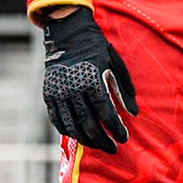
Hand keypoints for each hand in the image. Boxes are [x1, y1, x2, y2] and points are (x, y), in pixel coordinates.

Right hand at [42, 8, 138, 152]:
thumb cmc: (97, 48)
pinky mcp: (48, 95)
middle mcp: (73, 89)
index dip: (116, 128)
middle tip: (113, 148)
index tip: (124, 138)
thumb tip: (133, 113)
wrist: (67, 34)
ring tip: (98, 145)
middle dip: (102, 140)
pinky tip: (79, 136)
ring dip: (86, 139)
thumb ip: (124, 88)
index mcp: (92, 80)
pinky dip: (68, 131)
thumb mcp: (116, 63)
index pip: (106, 113)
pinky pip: (57, 120)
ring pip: (71, 126)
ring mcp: (58, 93)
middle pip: (88, 124)